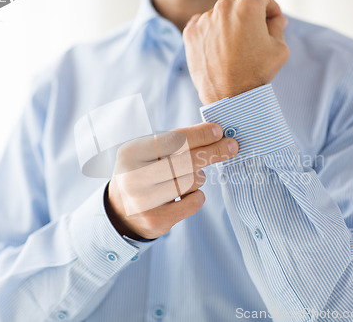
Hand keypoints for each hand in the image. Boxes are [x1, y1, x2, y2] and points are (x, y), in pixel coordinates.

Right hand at [105, 123, 238, 239]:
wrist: (120, 210)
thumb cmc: (143, 173)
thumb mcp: (148, 152)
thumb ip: (175, 142)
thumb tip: (215, 134)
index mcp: (131, 152)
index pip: (173, 140)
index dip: (199, 135)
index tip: (219, 131)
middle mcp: (134, 176)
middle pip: (187, 161)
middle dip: (213, 152)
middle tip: (232, 146)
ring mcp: (143, 201)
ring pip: (191, 182)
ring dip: (199, 177)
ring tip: (189, 177)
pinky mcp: (155, 221)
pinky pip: (193, 202)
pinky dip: (197, 196)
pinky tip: (187, 195)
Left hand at [183, 0, 288, 104]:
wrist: (229, 97)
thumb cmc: (256, 74)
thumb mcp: (280, 48)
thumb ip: (278, 26)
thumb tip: (275, 18)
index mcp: (247, 5)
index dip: (271, 9)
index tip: (272, 22)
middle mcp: (223, 7)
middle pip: (240, 2)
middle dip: (250, 15)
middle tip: (255, 36)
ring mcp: (204, 19)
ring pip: (221, 14)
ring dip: (230, 25)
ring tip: (236, 48)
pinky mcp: (190, 33)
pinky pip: (204, 25)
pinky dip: (212, 33)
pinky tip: (220, 49)